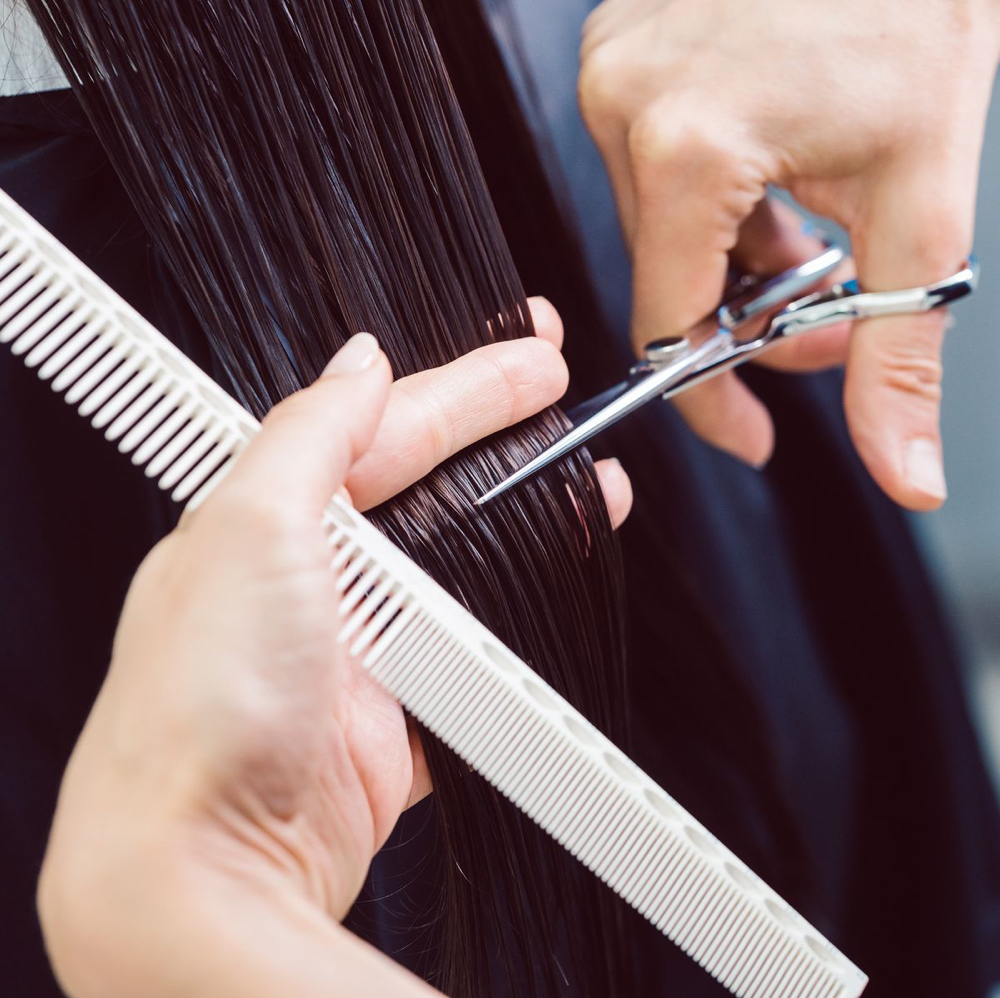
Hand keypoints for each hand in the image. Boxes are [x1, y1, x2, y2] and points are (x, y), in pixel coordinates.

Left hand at [38, 303, 629, 997]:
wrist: (206, 865)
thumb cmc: (201, 704)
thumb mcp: (248, 529)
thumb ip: (308, 434)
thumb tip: (357, 362)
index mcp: (267, 523)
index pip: (382, 432)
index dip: (463, 392)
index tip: (530, 363)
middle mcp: (308, 582)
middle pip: (429, 490)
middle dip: (501, 439)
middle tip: (561, 396)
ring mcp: (354, 653)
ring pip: (460, 568)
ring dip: (526, 529)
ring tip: (586, 493)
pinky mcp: (390, 723)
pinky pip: (469, 661)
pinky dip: (514, 628)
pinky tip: (548, 593)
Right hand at [580, 0, 999, 507]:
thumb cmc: (922, 5)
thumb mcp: (923, 202)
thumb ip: (901, 358)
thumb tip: (905, 475)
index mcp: (687, 148)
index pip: (668, 328)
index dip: (711, 399)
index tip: (750, 429)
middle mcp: (626, 105)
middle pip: (665, 278)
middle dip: (745, 316)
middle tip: (819, 313)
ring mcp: (615, 68)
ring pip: (658, 225)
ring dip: (732, 255)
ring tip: (809, 227)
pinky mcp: (622, 48)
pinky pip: (652, 164)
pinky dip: (712, 196)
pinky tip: (774, 172)